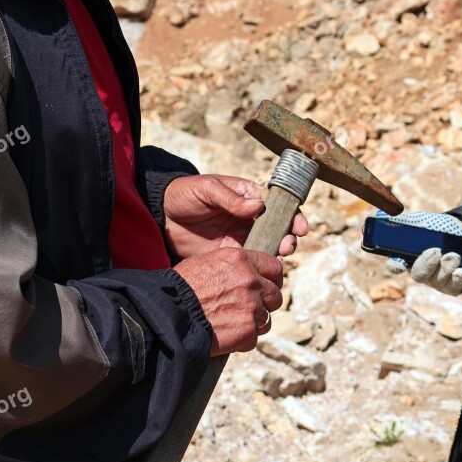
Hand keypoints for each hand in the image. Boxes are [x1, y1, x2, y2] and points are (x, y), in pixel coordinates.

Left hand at [164, 175, 308, 258]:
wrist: (161, 216)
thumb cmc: (185, 194)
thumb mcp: (208, 189)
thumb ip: (232, 198)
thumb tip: (259, 205)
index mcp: (249, 197)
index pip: (278, 206)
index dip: (293, 216)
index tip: (299, 227)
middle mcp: (250, 219)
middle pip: (279, 230)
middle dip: (289, 238)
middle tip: (287, 246)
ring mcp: (242, 238)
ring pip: (269, 248)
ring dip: (278, 254)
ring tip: (278, 258)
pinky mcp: (231, 256)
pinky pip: (251, 263)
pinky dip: (260, 268)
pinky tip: (264, 272)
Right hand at [176, 248, 283, 356]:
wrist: (167, 315)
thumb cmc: (180, 288)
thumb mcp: (207, 262)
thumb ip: (233, 266)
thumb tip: (248, 270)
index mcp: (241, 260)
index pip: (275, 267)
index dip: (271, 279)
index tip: (264, 286)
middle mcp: (251, 281)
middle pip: (275, 295)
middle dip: (264, 303)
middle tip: (246, 308)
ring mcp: (252, 308)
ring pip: (266, 319)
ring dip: (253, 323)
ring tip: (231, 323)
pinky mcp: (248, 332)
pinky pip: (254, 338)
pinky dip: (242, 339)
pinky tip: (225, 335)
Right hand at [376, 211, 461, 295]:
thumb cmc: (438, 228)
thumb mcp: (422, 221)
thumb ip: (403, 220)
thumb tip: (380, 215)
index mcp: (408, 257)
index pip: (396, 265)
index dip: (395, 266)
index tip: (399, 263)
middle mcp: (420, 271)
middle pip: (418, 275)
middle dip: (426, 264)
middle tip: (436, 251)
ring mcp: (436, 281)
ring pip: (437, 281)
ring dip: (446, 267)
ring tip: (454, 255)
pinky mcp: (452, 287)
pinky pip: (453, 288)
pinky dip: (458, 279)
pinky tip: (461, 271)